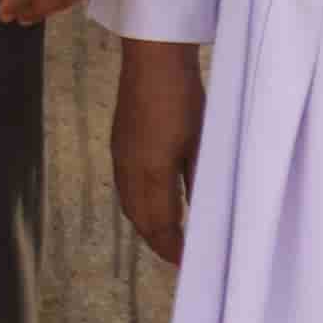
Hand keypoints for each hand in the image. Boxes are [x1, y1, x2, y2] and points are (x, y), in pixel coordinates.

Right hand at [111, 39, 205, 263]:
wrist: (153, 58)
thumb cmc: (182, 97)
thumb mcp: (201, 143)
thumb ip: (199, 182)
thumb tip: (203, 214)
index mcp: (150, 172)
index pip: (159, 226)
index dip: (174, 249)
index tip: (190, 264)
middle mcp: (128, 170)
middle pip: (140, 220)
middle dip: (159, 242)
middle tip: (181, 257)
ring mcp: (120, 157)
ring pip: (131, 205)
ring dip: (149, 225)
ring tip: (170, 235)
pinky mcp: (119, 146)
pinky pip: (127, 188)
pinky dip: (140, 205)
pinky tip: (156, 202)